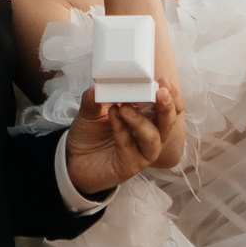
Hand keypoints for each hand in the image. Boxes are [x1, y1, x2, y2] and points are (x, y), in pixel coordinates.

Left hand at [64, 81, 181, 196]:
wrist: (74, 160)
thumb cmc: (91, 134)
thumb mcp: (91, 110)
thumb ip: (95, 98)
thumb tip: (98, 86)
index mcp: (148, 117)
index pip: (170, 106)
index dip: (171, 94)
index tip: (163, 81)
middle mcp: (150, 134)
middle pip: (169, 122)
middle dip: (167, 106)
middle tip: (160, 92)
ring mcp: (142, 152)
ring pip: (154, 137)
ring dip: (141, 121)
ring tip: (125, 107)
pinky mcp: (130, 165)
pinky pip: (130, 147)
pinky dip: (121, 130)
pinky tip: (113, 116)